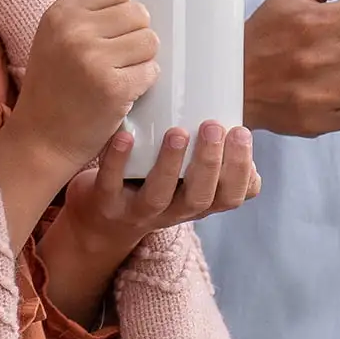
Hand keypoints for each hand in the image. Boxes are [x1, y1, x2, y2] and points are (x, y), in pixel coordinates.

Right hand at [5, 0, 156, 177]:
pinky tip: (122, 92)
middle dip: (133, 36)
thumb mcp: (56, 29)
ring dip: (141, 59)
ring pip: (149, 40)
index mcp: (59, 12)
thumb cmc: (53, 82)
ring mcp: (93, 60)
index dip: (120, 9)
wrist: (42, 139)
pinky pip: (151, 70)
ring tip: (117, 74)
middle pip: (139, 13)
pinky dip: (143, 82)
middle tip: (110, 60)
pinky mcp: (113, 89)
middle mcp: (73, 31)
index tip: (105, 32)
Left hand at [42, 121, 259, 326]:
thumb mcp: (184, 178)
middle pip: (200, 198)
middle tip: (215, 127)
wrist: (97, 222)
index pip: (230, 197)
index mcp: (197, 203)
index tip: (242, 133)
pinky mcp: (106, 204)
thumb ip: (205, 155)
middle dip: (211, 163)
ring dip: (171, 164)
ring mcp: (138, 212)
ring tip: (178, 133)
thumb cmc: (149, 184)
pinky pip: (111, 184)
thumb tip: (231, 116)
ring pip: (159, 196)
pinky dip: (118, 160)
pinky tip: (126, 136)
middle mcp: (173, 212)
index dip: (242, 171)